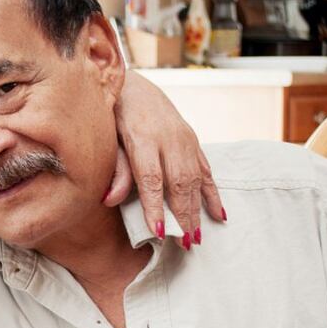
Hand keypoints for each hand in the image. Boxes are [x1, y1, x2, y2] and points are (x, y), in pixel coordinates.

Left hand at [108, 72, 226, 248]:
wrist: (133, 84)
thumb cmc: (113, 114)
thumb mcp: (107, 136)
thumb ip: (115, 168)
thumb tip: (109, 200)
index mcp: (142, 136)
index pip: (151, 178)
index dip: (155, 206)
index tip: (158, 231)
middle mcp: (168, 138)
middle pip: (179, 182)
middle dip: (182, 215)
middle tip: (183, 243)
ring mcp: (184, 138)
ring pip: (195, 179)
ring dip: (198, 210)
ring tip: (196, 238)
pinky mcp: (192, 140)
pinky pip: (206, 170)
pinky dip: (212, 193)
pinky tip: (219, 215)